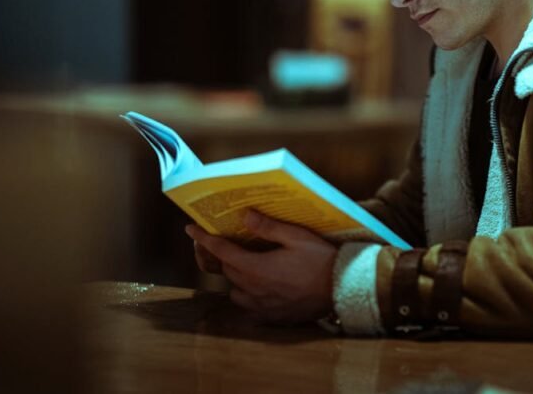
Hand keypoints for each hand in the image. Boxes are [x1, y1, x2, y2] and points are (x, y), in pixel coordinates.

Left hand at [185, 210, 337, 323]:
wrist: (342, 289)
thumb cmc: (321, 259)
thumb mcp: (297, 236)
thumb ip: (268, 227)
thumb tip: (245, 215)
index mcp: (256, 267)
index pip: (222, 251)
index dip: (204, 239)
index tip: (190, 229)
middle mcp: (254, 289)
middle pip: (228, 270)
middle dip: (226, 255)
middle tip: (231, 243)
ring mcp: (262, 306)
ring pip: (236, 291)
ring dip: (237, 277)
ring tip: (249, 266)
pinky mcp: (272, 317)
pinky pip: (249, 308)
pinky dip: (248, 297)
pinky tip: (260, 289)